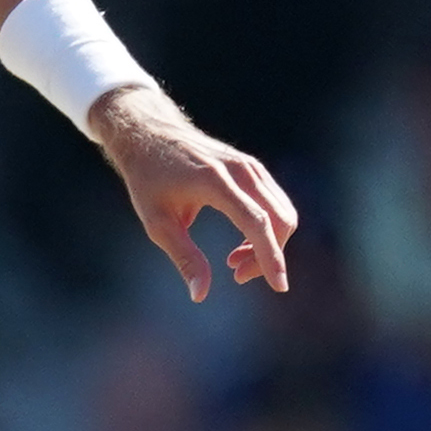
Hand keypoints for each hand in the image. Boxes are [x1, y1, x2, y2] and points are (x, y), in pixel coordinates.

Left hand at [89, 82, 298, 301]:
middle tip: (235, 275)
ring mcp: (251, 166)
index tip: (279, 287)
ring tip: (233, 262)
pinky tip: (241, 245)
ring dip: (268, 244)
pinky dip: (267, 229)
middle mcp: (241, 170)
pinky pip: (275, 203)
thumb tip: (200, 295)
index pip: (257, 223)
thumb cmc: (148, 180)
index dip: (270, 257)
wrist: (149, 135)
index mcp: (216, 181)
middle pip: (279, 220)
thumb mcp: (157, 223)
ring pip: (282, 213)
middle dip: (267, 255)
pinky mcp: (253, 168)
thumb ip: (184, 257)